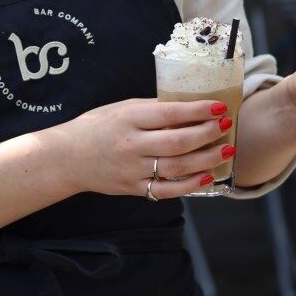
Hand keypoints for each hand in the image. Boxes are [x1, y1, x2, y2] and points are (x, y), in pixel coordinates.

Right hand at [60, 97, 235, 198]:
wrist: (68, 157)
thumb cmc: (96, 126)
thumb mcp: (121, 108)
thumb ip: (152, 108)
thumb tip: (188, 105)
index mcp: (128, 119)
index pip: (169, 113)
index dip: (197, 110)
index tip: (219, 106)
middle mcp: (131, 145)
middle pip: (178, 142)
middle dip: (208, 134)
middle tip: (227, 126)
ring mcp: (133, 169)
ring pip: (177, 167)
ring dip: (206, 159)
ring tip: (227, 150)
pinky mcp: (134, 188)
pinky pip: (166, 190)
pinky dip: (189, 185)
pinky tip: (207, 176)